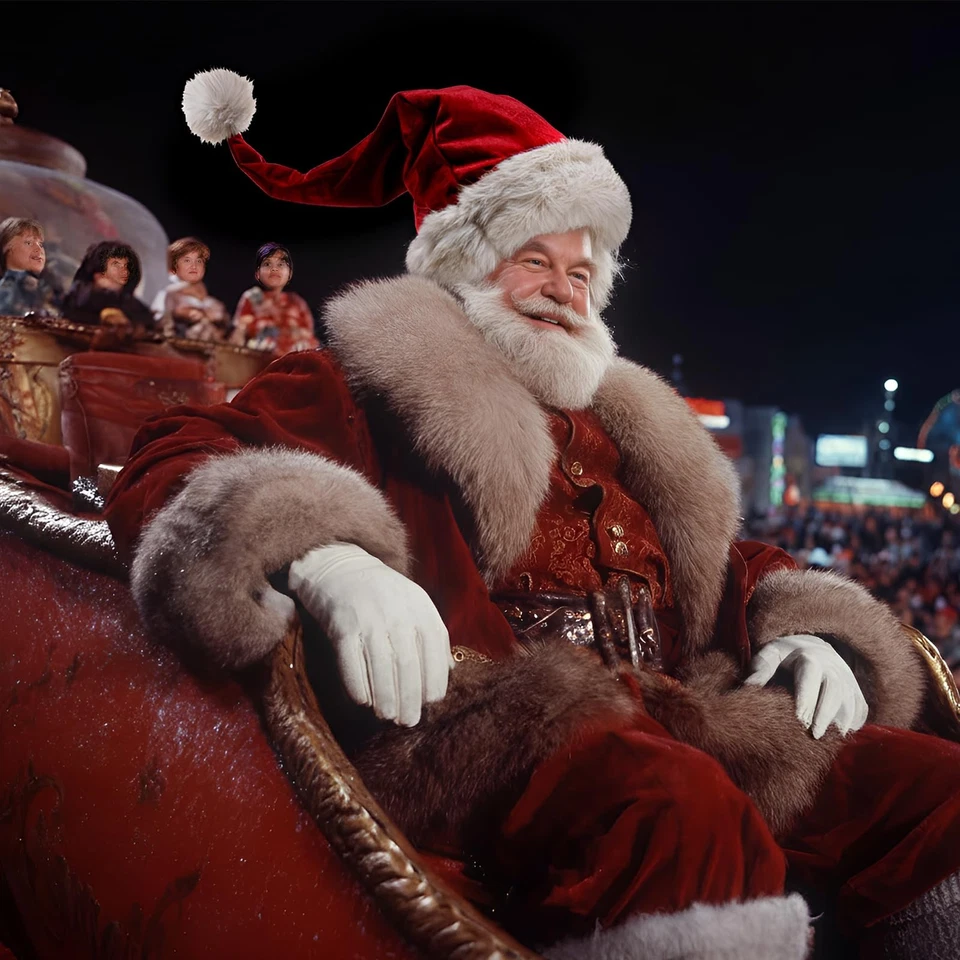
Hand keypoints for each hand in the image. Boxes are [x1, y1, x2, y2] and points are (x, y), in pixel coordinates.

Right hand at [288, 543, 450, 725]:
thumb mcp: (413, 604)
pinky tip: (363, 701)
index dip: (435, 678)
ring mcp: (368, 618)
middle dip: (410, 698)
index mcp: (419, 605)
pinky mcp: (341, 626)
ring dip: (386, 698)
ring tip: (387, 716)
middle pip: (408, 663)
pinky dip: (359, 687)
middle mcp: (397, 611)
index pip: (435, 646)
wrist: (338, 568)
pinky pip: (352, 663)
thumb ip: (430, 635)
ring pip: (382, 667)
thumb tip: (449, 672)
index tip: (432, 701)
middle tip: (408, 720)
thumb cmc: (382, 594)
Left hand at [744, 634, 868, 738]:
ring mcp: (848, 679)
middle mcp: (833, 666)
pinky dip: (854, 723)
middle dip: (826, 713)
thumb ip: (760, 669)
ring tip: (829, 740)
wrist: (812, 647)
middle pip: (835, 689)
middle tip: (815, 735)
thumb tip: (748, 687)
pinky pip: (861, 710)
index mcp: (808, 656)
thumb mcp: (770, 655)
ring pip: (851, 700)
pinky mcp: (856, 692)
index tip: (800, 719)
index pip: (810, 674)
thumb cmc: (785, 656)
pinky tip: (841, 736)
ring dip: (842, 721)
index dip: (807, 697)